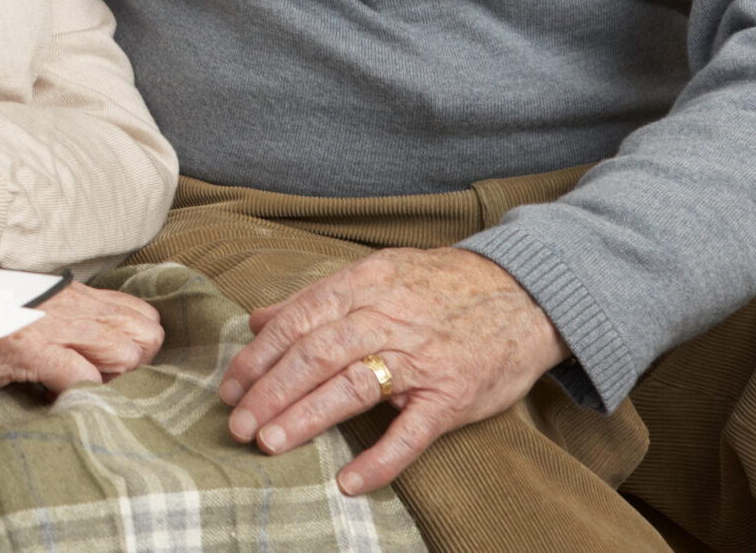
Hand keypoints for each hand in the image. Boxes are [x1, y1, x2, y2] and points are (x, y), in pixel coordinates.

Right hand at [0, 284, 162, 397]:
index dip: (139, 347)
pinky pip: (82, 379)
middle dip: (137, 368)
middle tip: (104, 385)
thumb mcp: (26, 315)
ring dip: (113, 382)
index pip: (139, 313)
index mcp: (69, 294)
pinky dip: (82, 397)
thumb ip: (61, 323)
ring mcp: (49, 324)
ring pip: (124, 353)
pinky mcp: (28, 349)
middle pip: (145, 333)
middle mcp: (66, 303)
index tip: (115, 371)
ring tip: (82, 392)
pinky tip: (58, 401)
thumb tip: (95, 354)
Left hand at [219, 247, 564, 496]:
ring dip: (307, 416)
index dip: (259, 357)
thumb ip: (316, 299)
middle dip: (271, 390)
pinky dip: (380, 459)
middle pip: (316, 355)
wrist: (525, 293)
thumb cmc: (442, 287)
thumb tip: (259, 320)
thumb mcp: (377, 275)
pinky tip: (349, 481)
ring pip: (353, 387)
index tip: (230, 386)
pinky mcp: (451, 396)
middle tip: (238, 423)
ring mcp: (421, 359)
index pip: (298, 322)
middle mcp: (387, 319)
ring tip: (271, 442)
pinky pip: (412, 432)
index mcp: (363, 288)